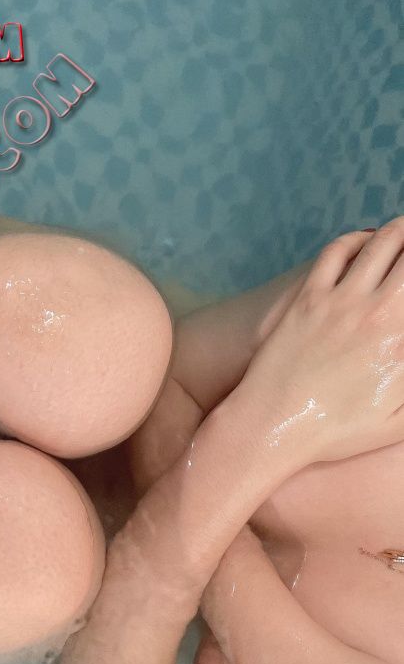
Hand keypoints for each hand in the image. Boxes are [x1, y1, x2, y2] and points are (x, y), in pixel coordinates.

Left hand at [236, 217, 403, 463]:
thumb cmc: (335, 432)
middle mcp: (375, 312)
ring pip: (382, 243)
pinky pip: (336, 252)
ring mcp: (338, 301)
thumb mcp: (396, 422)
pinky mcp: (306, 299)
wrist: (272, 426)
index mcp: (400, 338)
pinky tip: (366, 244)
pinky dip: (357, 240)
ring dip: (401, 231)